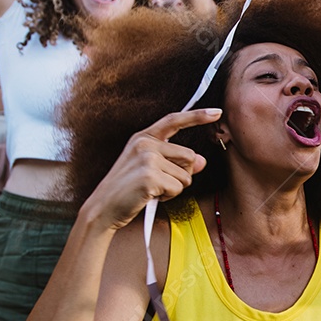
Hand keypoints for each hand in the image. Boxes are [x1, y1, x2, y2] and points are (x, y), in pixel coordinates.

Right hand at [82, 109, 219, 230]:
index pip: (174, 120)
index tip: (217, 112)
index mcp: (143, 137)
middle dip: (181, 175)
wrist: (103, 208)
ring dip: (175, 188)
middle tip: (158, 183)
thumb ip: (176, 162)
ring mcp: (147, 158)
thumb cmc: (128, 190)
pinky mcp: (150, 176)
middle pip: (189, 156)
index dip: (197, 116)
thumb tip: (202, 161)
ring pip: (186, 175)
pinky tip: (150, 196)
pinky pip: (178, 188)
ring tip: (153, 190)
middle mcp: (145, 143)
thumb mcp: (152, 170)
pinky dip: (168, 197)